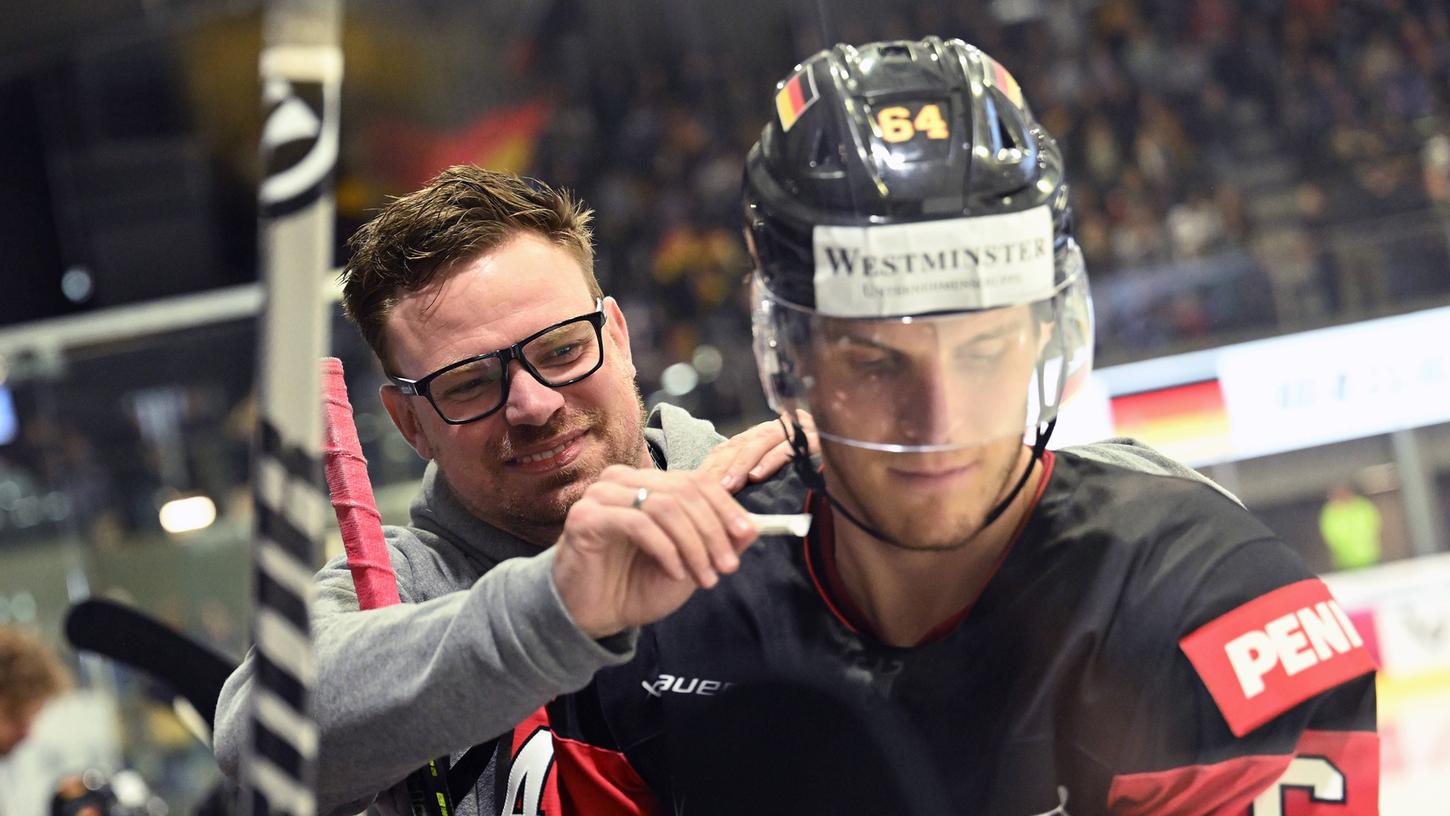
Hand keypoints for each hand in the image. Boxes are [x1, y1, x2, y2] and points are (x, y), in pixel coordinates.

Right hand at [553, 465, 757, 638]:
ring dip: (693, 545)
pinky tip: (675, 573)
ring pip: (665, 506)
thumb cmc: (636, 585)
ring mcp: (601, 496)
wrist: (592, 615)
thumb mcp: (688, 564)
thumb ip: (717, 542)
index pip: (695, 480)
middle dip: (712, 531)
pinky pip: (638, 523)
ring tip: (704, 577)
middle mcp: (623, 481)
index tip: (746, 534)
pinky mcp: (585, 517)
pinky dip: (665, 550)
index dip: (725, 506)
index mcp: (647, 483)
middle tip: (727, 566)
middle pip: (683, 491)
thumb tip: (753, 526)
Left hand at [698, 411, 817, 492]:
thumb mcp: (781, 468)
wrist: (857, 445)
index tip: (694, 486)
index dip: (711, 465)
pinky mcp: (816, 436)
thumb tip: (724, 498)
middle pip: (739, 444)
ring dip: (741, 465)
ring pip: (759, 442)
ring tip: (727, 486)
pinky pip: (789, 445)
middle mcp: (778, 427)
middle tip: (702, 490)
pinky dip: (772, 460)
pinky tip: (758, 476)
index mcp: (764, 434)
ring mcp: (796, 429)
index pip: (729, 447)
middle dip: (719, 467)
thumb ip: (757, 474)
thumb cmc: (817, 464)